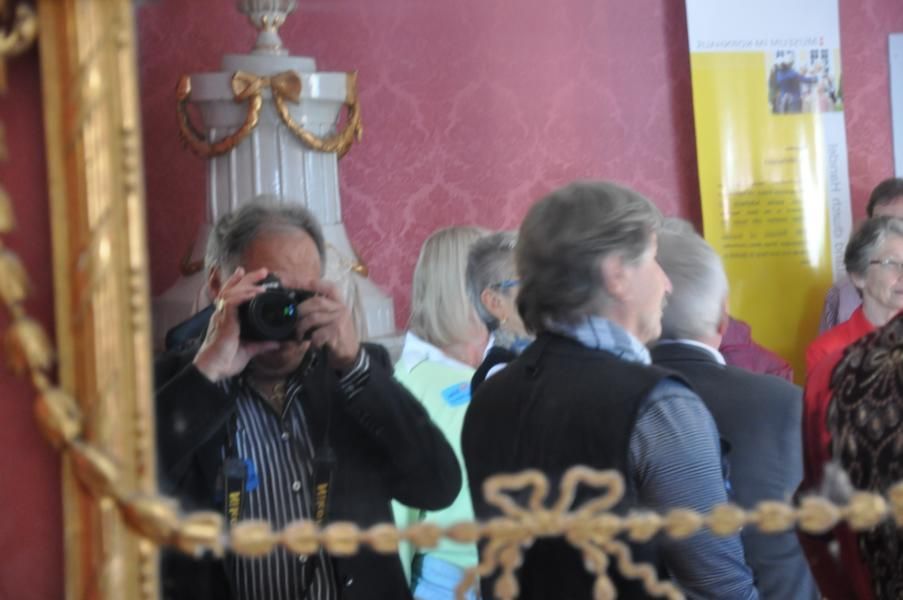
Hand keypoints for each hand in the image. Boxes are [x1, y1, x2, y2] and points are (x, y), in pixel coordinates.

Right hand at [193, 267, 279, 381]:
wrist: (213, 369)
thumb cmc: (226, 360)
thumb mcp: (249, 350)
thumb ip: (262, 345)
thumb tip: (276, 343)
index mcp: (226, 319)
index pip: (231, 295)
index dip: (237, 282)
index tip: (245, 272)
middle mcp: (222, 314)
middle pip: (232, 289)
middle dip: (247, 278)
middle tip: (264, 271)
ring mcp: (222, 317)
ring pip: (232, 293)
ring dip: (248, 285)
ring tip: (262, 282)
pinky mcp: (223, 321)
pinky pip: (231, 303)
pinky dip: (243, 296)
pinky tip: (254, 293)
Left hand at [297, 279, 360, 371]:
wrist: (349, 353)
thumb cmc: (336, 334)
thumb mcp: (330, 318)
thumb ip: (318, 309)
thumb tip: (295, 305)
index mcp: (338, 301)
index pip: (326, 286)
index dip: (311, 283)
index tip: (294, 281)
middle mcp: (341, 307)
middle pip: (316, 301)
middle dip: (300, 310)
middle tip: (292, 319)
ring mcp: (340, 320)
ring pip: (313, 318)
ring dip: (302, 327)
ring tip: (299, 334)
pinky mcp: (337, 333)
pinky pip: (317, 334)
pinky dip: (311, 340)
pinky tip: (312, 344)